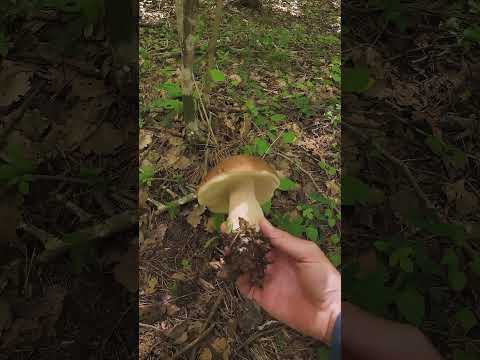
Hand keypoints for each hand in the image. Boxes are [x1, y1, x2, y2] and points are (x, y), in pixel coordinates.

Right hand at [225, 218, 340, 343]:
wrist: (328, 313)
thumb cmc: (323, 278)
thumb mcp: (307, 253)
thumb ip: (285, 240)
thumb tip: (263, 223)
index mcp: (286, 252)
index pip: (265, 238)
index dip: (252, 230)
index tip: (237, 221)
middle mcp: (275, 264)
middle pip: (253, 251)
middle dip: (240, 244)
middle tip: (225, 234)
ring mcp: (269, 280)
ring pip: (248, 268)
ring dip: (237, 260)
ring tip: (226, 253)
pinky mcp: (264, 297)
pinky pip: (248, 288)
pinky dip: (239, 281)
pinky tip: (234, 273)